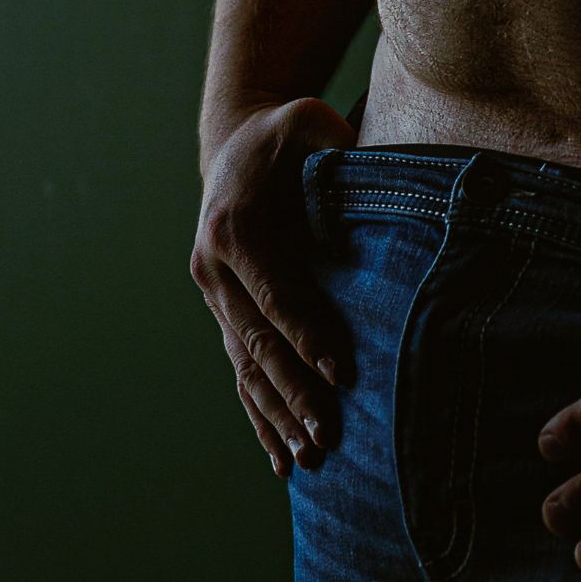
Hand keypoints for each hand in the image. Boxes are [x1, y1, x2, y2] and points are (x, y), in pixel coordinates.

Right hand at [191, 97, 355, 477]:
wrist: (234, 145)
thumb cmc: (285, 135)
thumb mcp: (307, 121)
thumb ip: (333, 145)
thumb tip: (367, 182)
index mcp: (235, 228)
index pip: (276, 293)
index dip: (306, 334)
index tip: (339, 373)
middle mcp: (213, 269)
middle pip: (259, 342)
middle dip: (295, 393)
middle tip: (330, 435)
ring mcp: (213, 297)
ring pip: (246, 369)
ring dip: (277, 416)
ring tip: (310, 460)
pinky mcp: (222, 314)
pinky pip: (240, 374)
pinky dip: (259, 417)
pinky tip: (280, 459)